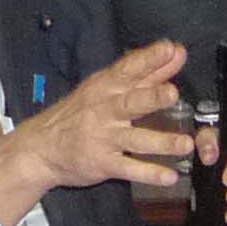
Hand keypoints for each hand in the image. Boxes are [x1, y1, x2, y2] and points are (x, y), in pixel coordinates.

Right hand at [0, 39, 193, 223]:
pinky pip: (129, 169)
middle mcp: (104, 111)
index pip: (128, 69)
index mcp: (105, 88)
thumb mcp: (104, 89)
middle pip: (131, 102)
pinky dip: (150, 173)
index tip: (170, 49)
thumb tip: (176, 52)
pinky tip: (170, 176)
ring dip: (162, 142)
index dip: (149, 59)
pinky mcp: (102, 163)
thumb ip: (145, 74)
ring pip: (135, 139)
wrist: (40, 148)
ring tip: (186, 144)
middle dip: (152, 96)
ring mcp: (103, 138)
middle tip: (173, 93)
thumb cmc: (78, 114)